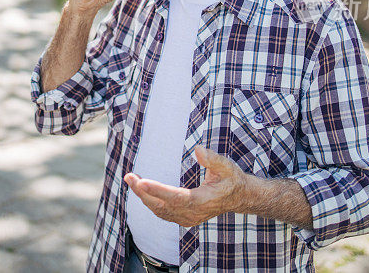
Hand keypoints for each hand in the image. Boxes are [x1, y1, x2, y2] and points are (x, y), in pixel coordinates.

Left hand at [124, 146, 249, 226]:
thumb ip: (212, 159)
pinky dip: (150, 202)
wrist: (239, 197)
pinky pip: (163, 213)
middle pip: (163, 206)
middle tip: (129, 177)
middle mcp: (193, 213)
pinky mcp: (184, 218)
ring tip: (131, 179)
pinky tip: (142, 190)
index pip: (177, 197)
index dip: (158, 190)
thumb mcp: (226, 166)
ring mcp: (188, 218)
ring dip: (143, 196)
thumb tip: (198, 150)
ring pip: (160, 211)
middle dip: (143, 192)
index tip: (142, 182)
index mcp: (203, 200)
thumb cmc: (231, 179)